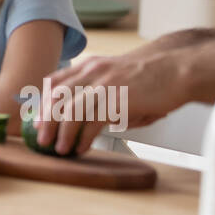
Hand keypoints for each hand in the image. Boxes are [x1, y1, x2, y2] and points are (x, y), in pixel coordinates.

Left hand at [33, 47, 202, 155]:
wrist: (177, 70)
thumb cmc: (151, 77)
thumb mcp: (117, 77)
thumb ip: (99, 93)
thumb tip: (87, 118)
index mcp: (90, 65)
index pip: (55, 81)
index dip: (43, 101)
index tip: (37, 117)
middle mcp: (92, 72)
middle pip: (57, 97)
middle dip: (46, 119)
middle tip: (41, 138)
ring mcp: (104, 85)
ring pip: (71, 111)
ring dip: (62, 132)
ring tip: (59, 148)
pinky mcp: (117, 100)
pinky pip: (93, 122)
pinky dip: (84, 138)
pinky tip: (81, 148)